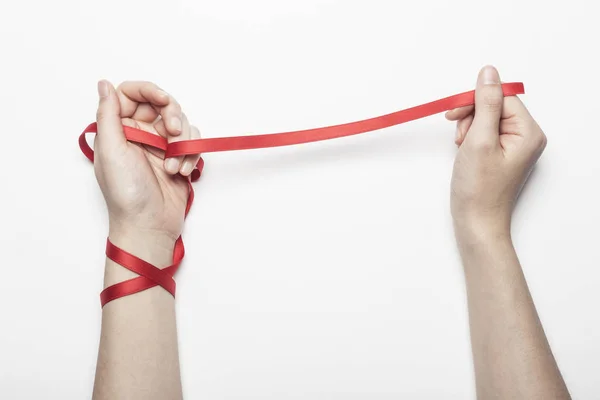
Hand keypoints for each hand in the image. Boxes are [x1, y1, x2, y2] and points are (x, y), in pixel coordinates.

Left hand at [93, 81, 201, 244]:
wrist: (149, 225)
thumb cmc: (126, 193)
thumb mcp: (111, 150)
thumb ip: (108, 114)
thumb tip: (104, 84)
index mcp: (119, 129)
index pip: (133, 94)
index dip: (150, 92)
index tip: (164, 101)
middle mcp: (140, 134)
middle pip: (162, 106)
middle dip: (173, 117)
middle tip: (173, 132)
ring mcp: (161, 147)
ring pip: (182, 123)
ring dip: (182, 141)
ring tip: (173, 164)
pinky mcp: (179, 159)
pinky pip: (193, 142)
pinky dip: (190, 155)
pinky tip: (181, 171)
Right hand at [446, 66, 546, 237]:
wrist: (476, 222)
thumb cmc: (479, 188)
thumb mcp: (479, 140)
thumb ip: (485, 103)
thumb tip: (489, 72)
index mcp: (528, 132)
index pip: (502, 97)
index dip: (476, 101)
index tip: (454, 114)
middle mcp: (526, 137)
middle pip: (494, 106)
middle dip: (471, 118)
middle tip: (461, 139)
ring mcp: (514, 146)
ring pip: (486, 119)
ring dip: (468, 128)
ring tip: (463, 148)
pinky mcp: (501, 154)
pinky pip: (484, 133)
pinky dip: (470, 139)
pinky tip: (465, 152)